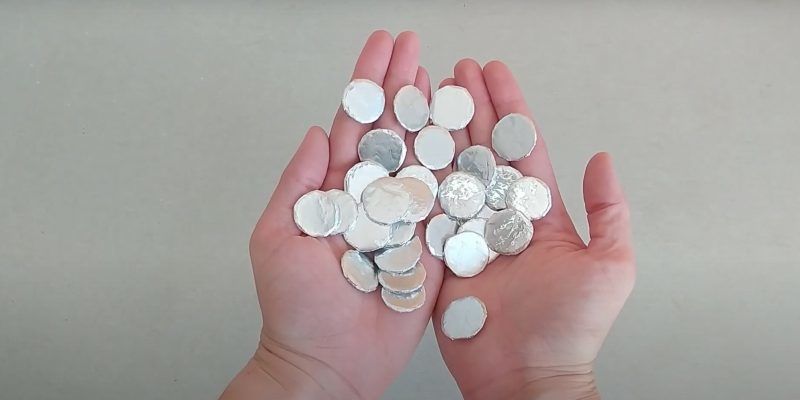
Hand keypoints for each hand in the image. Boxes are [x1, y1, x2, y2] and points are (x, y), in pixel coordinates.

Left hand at [221, 31, 444, 399]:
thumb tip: (315, 133)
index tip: (384, 46)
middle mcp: (373, 201)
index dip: (370, 85)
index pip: (356, 126)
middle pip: (396, 133)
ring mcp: (405, 224)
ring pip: (426, 161)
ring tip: (449, 81)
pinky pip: (450, 208)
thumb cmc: (294, 310)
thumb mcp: (278, 239)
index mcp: (336, 192)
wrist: (328, 366)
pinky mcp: (432, 252)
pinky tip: (472, 140)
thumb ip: (300, 185)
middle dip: (407, 89)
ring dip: (437, 119)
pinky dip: (462, 173)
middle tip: (419, 49)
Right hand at [432, 59, 634, 399]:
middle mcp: (498, 219)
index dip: (507, 108)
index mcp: (537, 214)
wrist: (526, 377)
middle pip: (479, 152)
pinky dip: (413, 183)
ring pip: (448, 175)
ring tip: (423, 100)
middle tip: (451, 74)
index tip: (493, 74)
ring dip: (437, 136)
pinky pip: (423, 216)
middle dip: (466, 110)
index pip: (520, 148)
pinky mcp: (438, 259)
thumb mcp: (610, 266)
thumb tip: (602, 158)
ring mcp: (466, 237)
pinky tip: (402, 151)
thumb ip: (609, 211)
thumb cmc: (572, 328)